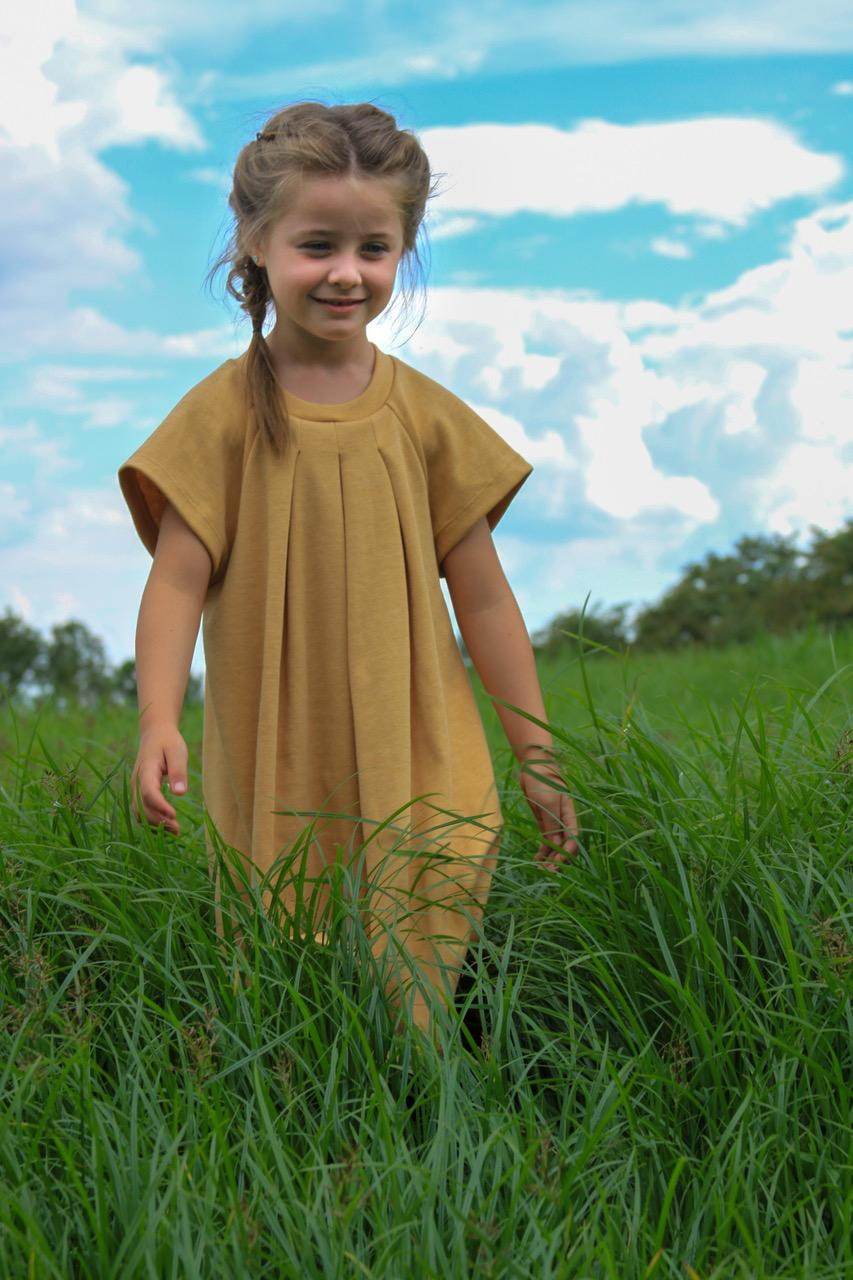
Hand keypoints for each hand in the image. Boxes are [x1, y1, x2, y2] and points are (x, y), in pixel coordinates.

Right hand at [131, 724, 188, 836]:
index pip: (148, 792)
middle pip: (142, 807)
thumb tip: (180, 794)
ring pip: (139, 812)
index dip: (160, 806)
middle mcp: (137, 781)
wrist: (155, 733)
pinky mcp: (140, 792)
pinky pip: (141, 811)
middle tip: (178, 830)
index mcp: (146, 770)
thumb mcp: (177, 751)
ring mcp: (136, 788)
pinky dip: (152, 822)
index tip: (174, 815)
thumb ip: (178, 772)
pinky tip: (167, 827)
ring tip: (175, 832)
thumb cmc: (168, 741)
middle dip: (159, 821)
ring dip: (155, 824)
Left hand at [519, 756, 578, 871]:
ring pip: (555, 845)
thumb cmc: (543, 782)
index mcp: (570, 815)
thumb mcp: (548, 803)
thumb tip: (555, 844)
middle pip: (565, 845)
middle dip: (559, 859)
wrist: (533, 767)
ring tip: (542, 869)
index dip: (567, 852)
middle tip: (548, 871)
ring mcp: (554, 822)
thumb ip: (552, 823)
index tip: (557, 862)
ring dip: (550, 857)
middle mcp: (564, 821)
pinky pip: (546, 840)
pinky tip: (537, 859)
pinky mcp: (544, 822)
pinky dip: (542, 850)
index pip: (573, 838)